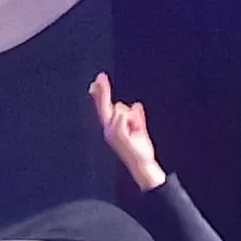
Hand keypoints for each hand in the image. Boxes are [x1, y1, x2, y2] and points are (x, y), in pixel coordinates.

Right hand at [89, 73, 167, 191]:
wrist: (142, 164)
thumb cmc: (140, 150)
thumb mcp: (140, 130)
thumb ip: (137, 118)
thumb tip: (136, 105)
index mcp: (112, 127)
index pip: (105, 107)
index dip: (101, 94)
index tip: (97, 82)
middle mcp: (109, 129)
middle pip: (105, 105)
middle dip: (103, 91)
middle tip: (100, 76)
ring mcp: (112, 131)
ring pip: (122, 109)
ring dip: (133, 117)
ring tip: (137, 131)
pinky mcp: (118, 134)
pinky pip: (125, 116)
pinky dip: (133, 120)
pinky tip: (136, 131)